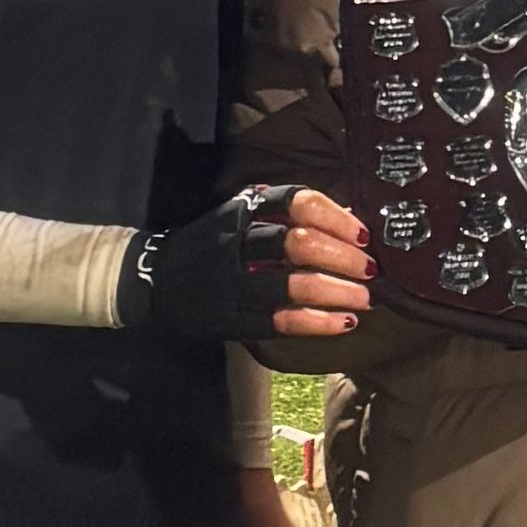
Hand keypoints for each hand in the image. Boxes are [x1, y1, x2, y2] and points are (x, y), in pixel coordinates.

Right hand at [120, 185, 372, 338]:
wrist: (154, 280)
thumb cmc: (213, 244)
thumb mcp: (239, 216)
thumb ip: (285, 216)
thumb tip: (349, 221)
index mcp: (243, 210)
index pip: (295, 202)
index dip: (334, 216)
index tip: (363, 233)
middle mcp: (236, 241)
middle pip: (297, 244)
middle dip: (342, 258)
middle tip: (371, 269)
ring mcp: (231, 281)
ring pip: (291, 286)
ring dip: (336, 293)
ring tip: (366, 299)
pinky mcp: (230, 317)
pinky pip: (278, 321)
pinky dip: (315, 323)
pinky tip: (343, 324)